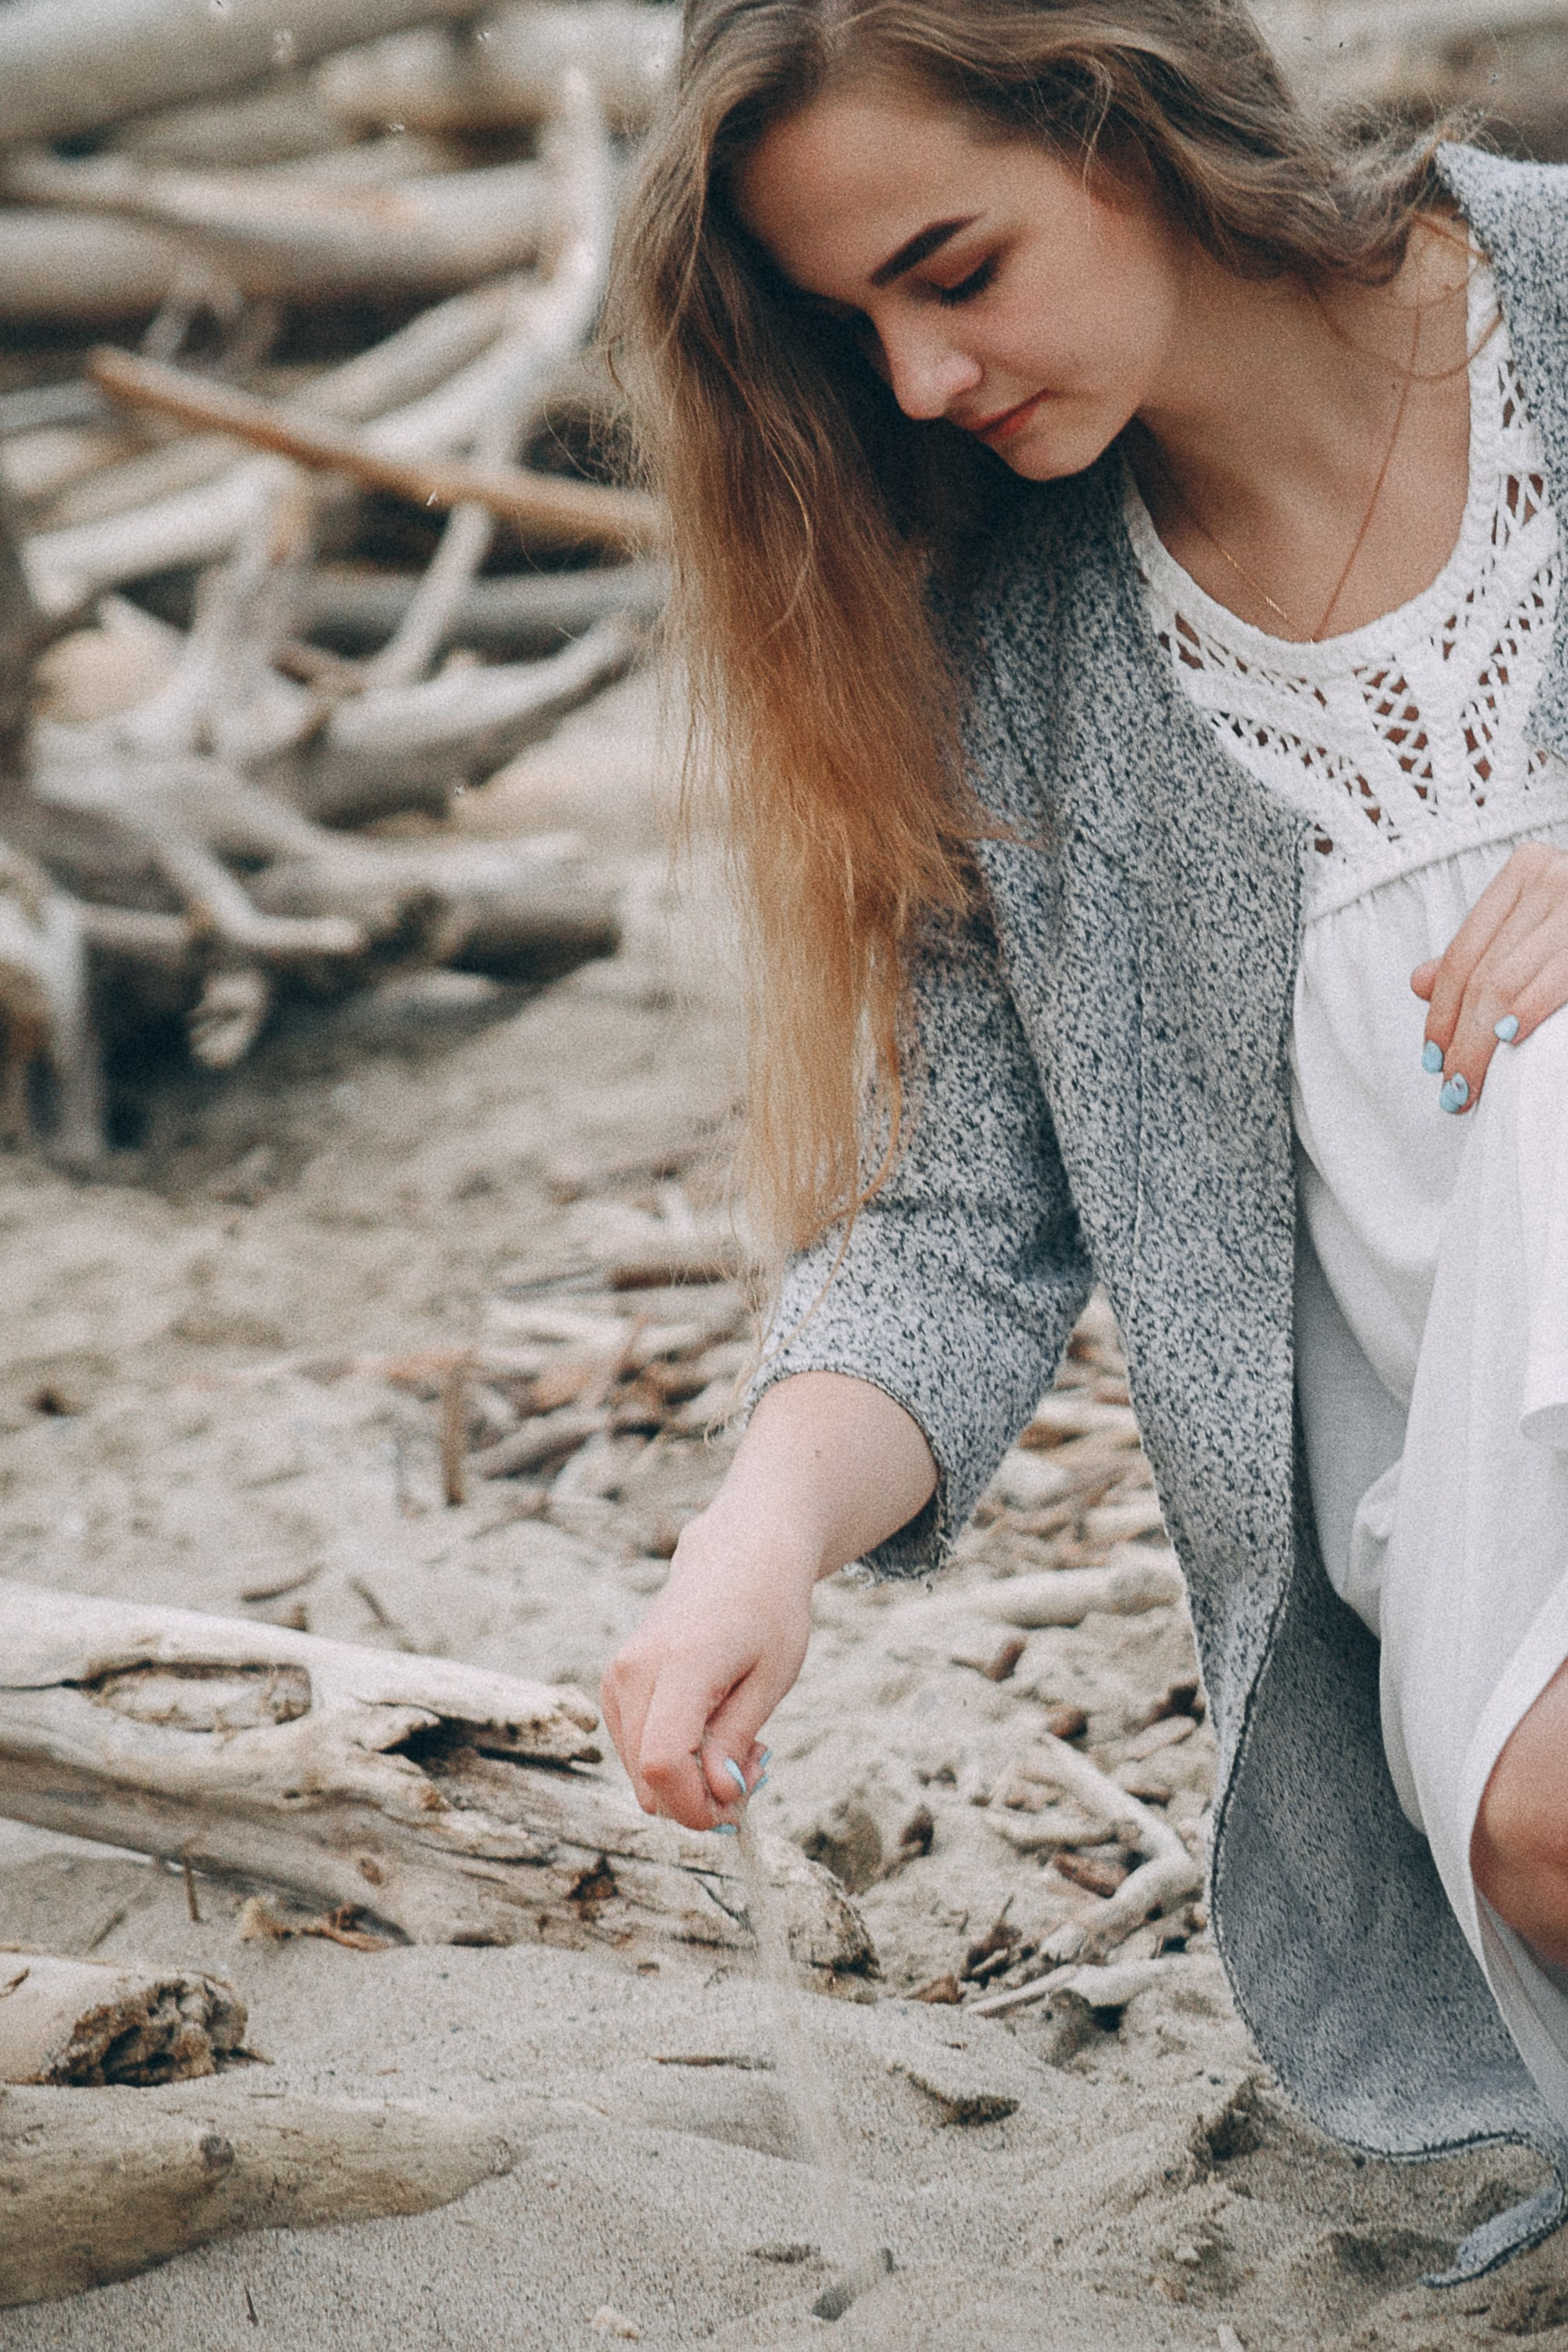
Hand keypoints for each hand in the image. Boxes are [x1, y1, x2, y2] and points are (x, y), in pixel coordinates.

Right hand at [600, 1369, 935, 1830]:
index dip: (696, 1806)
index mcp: (680, 1663)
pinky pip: (636, 1750)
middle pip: (647, 1778)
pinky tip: (714, 1732)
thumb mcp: (771, 1678)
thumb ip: (737, 1739)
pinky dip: (674, 1759)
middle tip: (758, 1766)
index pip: (663, 1763)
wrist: (740, 1551)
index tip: (741, 1805)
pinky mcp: (615, 1683)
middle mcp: (633, 1671)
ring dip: (690, 1780)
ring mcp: (617, 1676)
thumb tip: (717, 1796)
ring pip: (640, 1772)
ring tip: (743, 1743)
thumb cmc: (768, 1609)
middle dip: (702, 1797)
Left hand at [1411, 842, 1567, 1111]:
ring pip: (1505, 983)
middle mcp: (1554, 875)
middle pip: (1482, 974)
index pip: (1464, 952)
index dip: (1440, 1010)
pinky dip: (1530, 1008)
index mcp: (1527, 870)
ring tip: (1471, 1089)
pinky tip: (1509, 1040)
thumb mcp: (1538, 931)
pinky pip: (1558, 976)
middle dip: (1459, 1040)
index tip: (1432, 1059)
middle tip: (1453, 1091)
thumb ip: (1487, 952)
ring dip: (1481, 1044)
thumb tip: (1417, 982)